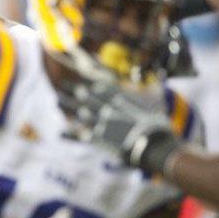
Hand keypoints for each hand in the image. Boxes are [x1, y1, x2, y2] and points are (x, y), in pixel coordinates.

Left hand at [60, 81, 178, 172]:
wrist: (153, 146)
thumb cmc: (157, 124)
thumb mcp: (156, 101)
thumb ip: (154, 87)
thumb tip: (161, 76)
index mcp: (118, 97)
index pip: (98, 83)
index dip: (86, 77)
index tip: (77, 72)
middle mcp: (105, 107)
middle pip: (84, 96)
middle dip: (72, 89)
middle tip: (61, 84)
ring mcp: (99, 123)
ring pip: (78, 112)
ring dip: (66, 106)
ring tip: (56, 101)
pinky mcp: (98, 140)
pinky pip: (79, 136)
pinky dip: (69, 135)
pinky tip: (59, 133)